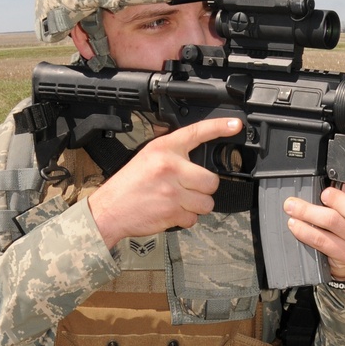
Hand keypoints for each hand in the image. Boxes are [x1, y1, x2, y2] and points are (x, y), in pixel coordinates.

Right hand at [87, 117, 242, 248]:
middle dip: (203, 189)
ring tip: (177, 202)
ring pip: (206, 202)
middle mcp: (170, 166)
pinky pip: (194, 218)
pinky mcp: (173, 211)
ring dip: (196, 206)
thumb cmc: (128, 186)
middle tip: (187, 190)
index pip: (196, 132)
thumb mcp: (147, 158)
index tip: (235, 125)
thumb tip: (196, 158)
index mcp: (163, 149)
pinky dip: (185, 219)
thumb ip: (172, 155)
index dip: (219, 127)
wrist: (109, 210)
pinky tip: (170, 212)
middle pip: (211, 180)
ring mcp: (172, 190)